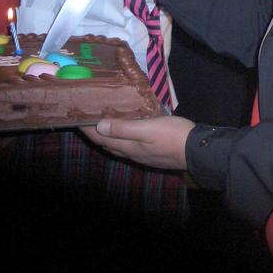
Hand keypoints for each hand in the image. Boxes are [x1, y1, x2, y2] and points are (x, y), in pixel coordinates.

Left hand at [80, 115, 195, 170]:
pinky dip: (122, 137)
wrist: (197, 150)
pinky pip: (130, 145)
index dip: (87, 129)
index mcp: (128, 147)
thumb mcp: (147, 128)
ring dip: (108, 135)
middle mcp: (132, 153)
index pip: (101, 138)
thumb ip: (123, 128)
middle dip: (95, 132)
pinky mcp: (152, 153)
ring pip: (119, 145)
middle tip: (87, 117)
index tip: (76, 117)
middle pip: (107, 144)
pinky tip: (128, 129)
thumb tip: (98, 126)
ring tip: (104, 121)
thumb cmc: (171, 135)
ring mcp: (142, 155)